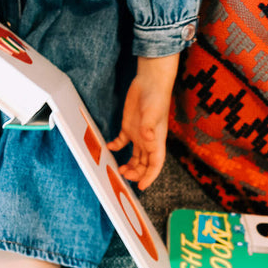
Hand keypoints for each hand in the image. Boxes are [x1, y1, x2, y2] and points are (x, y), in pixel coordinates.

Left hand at [107, 54, 179, 189]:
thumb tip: (148, 140)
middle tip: (123, 174)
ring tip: (118, 169)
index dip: (150, 177)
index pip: (156, 164)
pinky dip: (116, 146)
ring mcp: (139, 134)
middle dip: (136, 173)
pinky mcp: (129, 127)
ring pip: (134, 156)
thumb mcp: (153, 112)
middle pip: (144, 164)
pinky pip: (122, 141)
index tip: (141, 186)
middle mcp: (148, 141)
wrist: (150, 80)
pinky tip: (109, 147)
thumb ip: (149, 127)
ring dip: (128, 164)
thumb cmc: (156, 96)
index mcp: (157, 141)